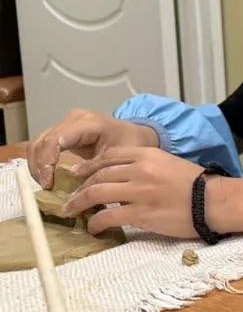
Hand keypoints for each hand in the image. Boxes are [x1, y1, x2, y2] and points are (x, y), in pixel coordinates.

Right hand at [27, 109, 157, 188]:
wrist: (137, 134)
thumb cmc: (131, 144)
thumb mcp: (119, 159)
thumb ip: (98, 171)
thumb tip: (76, 192)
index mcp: (89, 123)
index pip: (56, 140)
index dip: (46, 162)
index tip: (48, 183)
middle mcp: (74, 119)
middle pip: (42, 141)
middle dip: (38, 166)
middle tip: (45, 187)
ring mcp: (67, 123)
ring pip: (38, 143)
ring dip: (37, 165)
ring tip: (45, 184)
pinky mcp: (63, 131)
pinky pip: (43, 145)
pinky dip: (40, 162)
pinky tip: (46, 177)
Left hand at [64, 147, 205, 238]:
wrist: (214, 201)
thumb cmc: (196, 184)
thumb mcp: (169, 163)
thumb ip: (146, 165)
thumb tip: (123, 175)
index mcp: (148, 155)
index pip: (108, 156)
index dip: (88, 166)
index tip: (78, 174)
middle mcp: (140, 170)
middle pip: (98, 175)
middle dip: (80, 186)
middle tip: (72, 197)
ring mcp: (139, 192)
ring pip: (96, 194)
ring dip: (79, 203)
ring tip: (72, 211)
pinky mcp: (141, 214)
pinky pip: (108, 217)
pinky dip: (96, 223)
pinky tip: (94, 228)